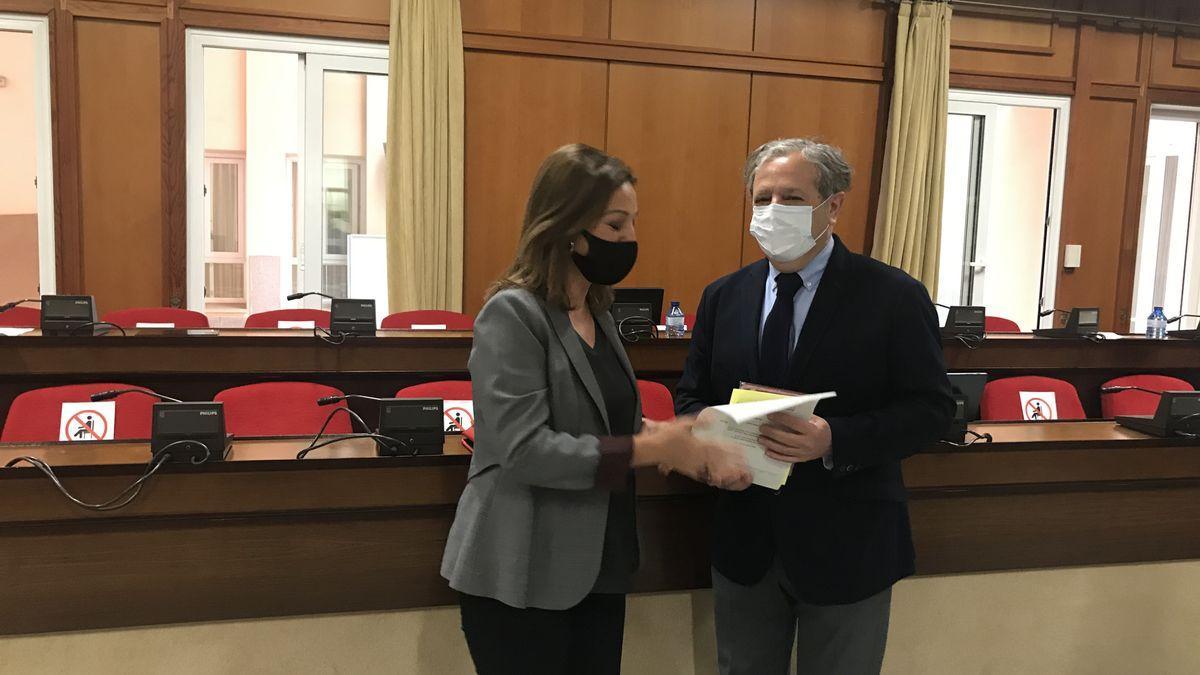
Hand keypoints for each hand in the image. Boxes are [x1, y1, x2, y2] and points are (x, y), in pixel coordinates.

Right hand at [632, 416, 751, 490]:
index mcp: (699, 444)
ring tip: (737, 477)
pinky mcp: (689, 470)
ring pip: (714, 470)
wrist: (653, 449)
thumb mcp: (684, 423)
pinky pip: (704, 475)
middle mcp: (699, 456)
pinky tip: (720, 481)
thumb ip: (699, 421)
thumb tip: (711, 417)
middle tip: (745, 469)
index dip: (731, 451)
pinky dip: (713, 478)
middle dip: (733, 465)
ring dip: (726, 473)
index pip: (719, 448)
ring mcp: (695, 464)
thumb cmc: (667, 436)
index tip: (742, 452)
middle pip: (720, 461)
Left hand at [759, 412, 831, 463]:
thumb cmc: (821, 429)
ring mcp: (804, 453)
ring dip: (770, 444)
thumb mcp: (816, 420)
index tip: (770, 415)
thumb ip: (802, 417)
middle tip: (762, 428)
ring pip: (784, 449)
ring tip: (761, 438)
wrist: (830, 444)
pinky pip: (786, 459)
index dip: (781, 419)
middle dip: (772, 432)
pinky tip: (767, 451)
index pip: (794, 424)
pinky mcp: (801, 459)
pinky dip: (776, 455)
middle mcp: (807, 443)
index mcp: (812, 431)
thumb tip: (783, 411)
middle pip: (786, 438)